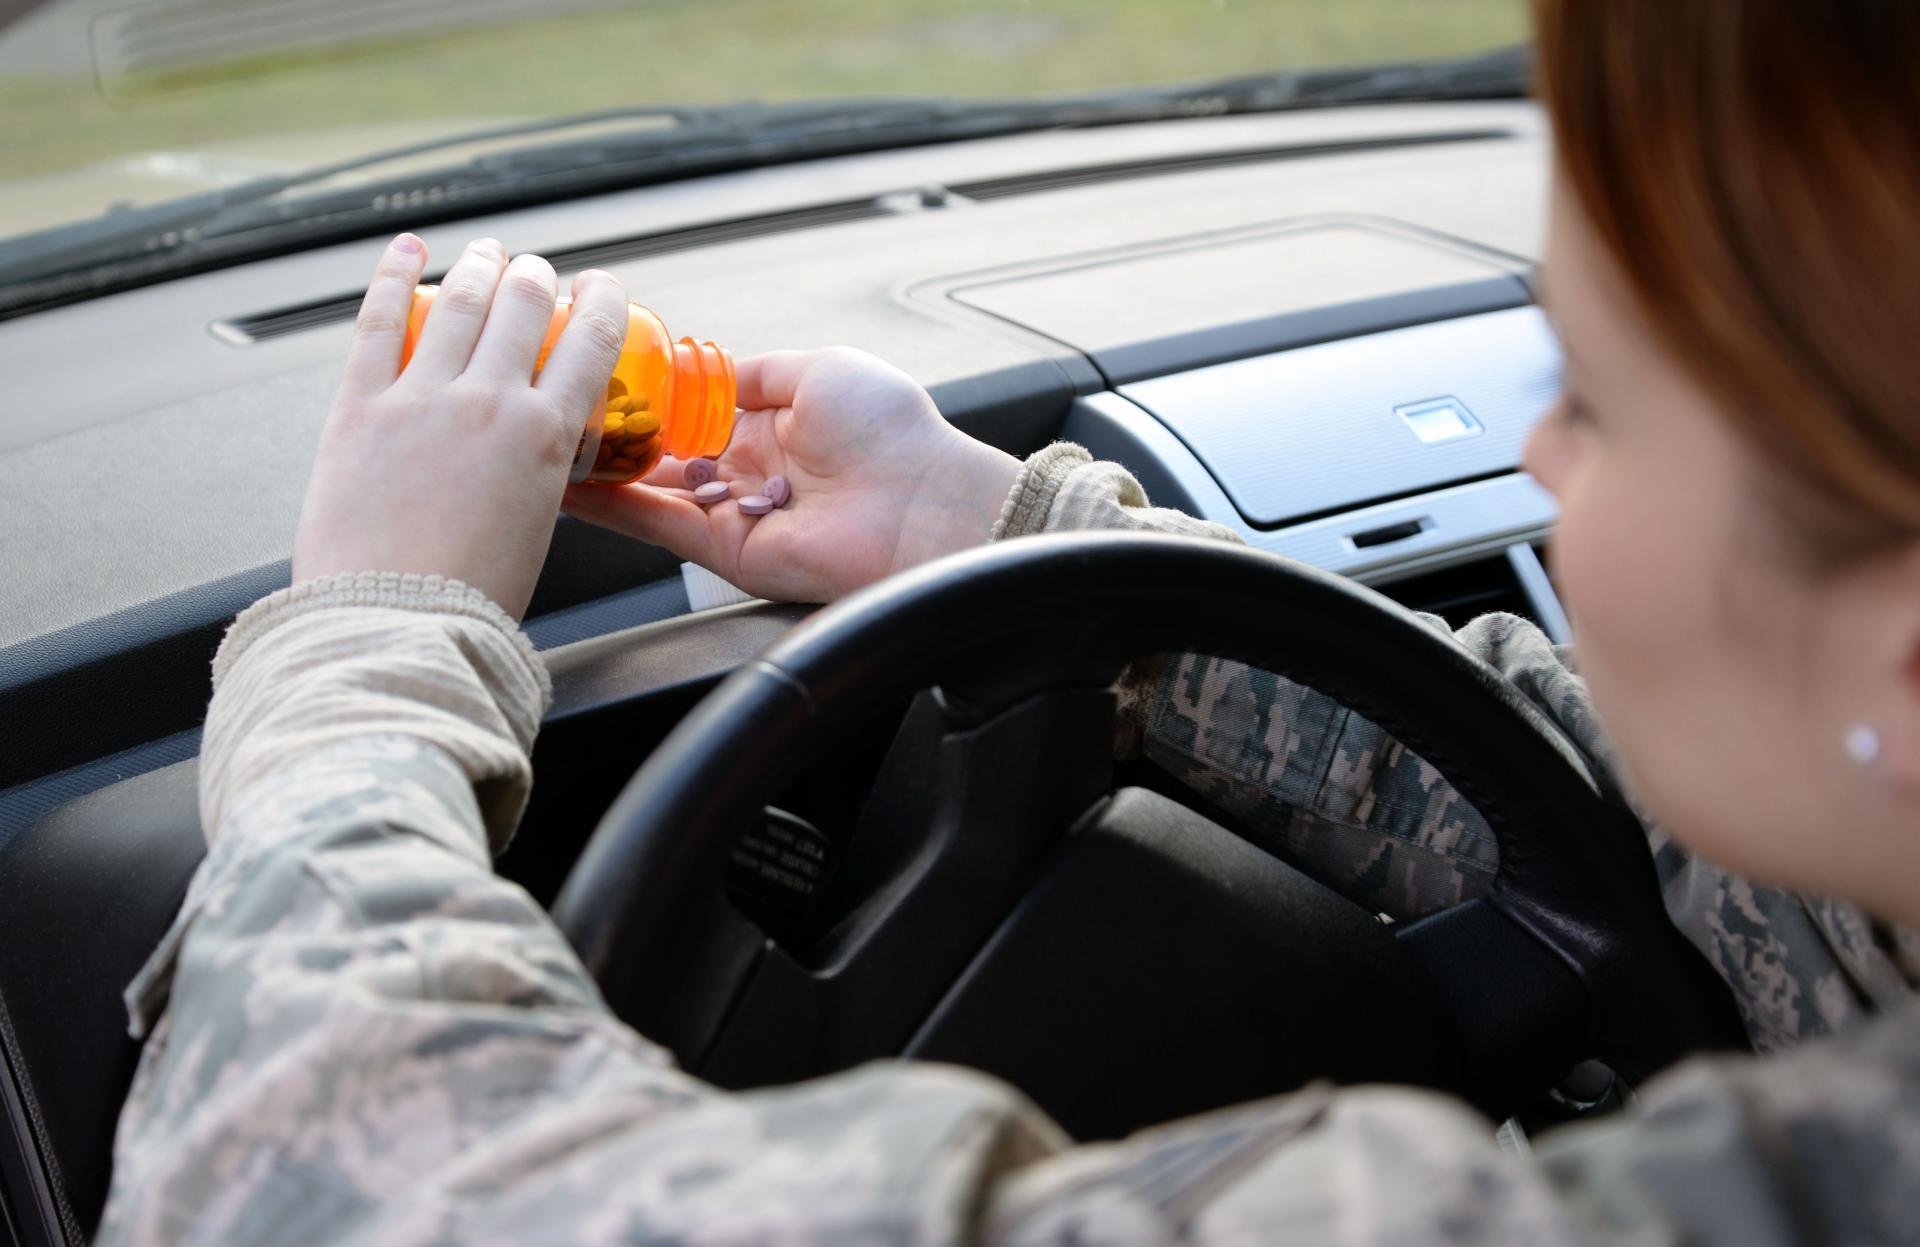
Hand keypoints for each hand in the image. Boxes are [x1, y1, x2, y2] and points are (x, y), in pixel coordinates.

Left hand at [293, 235, 628, 617]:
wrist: (394, 624)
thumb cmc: (468, 600)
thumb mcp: (538, 527)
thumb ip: (540, 476)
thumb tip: (533, 457)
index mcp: (544, 439)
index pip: (590, 343)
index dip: (601, 303)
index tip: (601, 289)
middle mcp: (488, 402)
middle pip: (522, 307)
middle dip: (535, 278)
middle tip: (537, 272)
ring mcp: (420, 398)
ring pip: (460, 304)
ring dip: (479, 267)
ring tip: (487, 252)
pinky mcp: (359, 407)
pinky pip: (379, 324)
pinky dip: (394, 278)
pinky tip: (406, 252)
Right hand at [561, 347, 1019, 602]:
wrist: (926, 504)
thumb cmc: (893, 432)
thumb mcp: (820, 368)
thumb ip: (754, 371)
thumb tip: (708, 364)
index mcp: (775, 426)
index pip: (692, 413)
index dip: (647, 398)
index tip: (599, 377)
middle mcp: (750, 472)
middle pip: (663, 456)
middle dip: (613, 438)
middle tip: (554, 412)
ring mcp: (736, 513)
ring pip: (651, 492)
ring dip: (600, 473)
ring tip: (540, 446)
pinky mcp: (729, 551)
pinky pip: (661, 527)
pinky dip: (614, 508)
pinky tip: (570, 485)